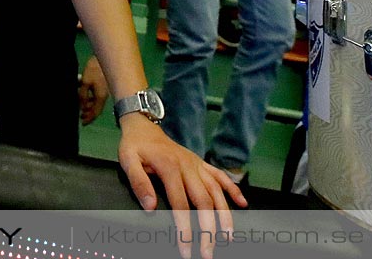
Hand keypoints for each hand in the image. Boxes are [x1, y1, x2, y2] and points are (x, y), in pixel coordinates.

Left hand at [78, 55, 108, 124]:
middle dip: (89, 114)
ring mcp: (105, 91)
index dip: (89, 118)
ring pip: (97, 103)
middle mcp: (105, 96)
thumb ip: (83, 96)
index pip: (95, 112)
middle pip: (97, 109)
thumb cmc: (94, 69)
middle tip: (81, 117)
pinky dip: (92, 100)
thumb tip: (82, 107)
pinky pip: (98, 97)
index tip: (83, 123)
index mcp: (101, 97)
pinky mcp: (104, 86)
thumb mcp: (85, 82)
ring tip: (82, 108)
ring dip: (90, 106)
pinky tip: (86, 97)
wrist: (103, 57)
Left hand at [116, 115, 244, 258]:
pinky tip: (242, 204)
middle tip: (208, 252)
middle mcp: (188, 167)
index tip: (186, 248)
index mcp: (170, 168)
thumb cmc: (135, 146)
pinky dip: (233, 189)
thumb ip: (139, 183)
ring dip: (224, 214)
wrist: (144, 125)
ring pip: (216, 191)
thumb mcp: (128, 161)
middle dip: (208, 229)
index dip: (185, 229)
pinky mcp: (201, 163)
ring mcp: (197, 165)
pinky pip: (220, 176)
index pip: (180, 205)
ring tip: (228, 236)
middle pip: (203, 202)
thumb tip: (150, 207)